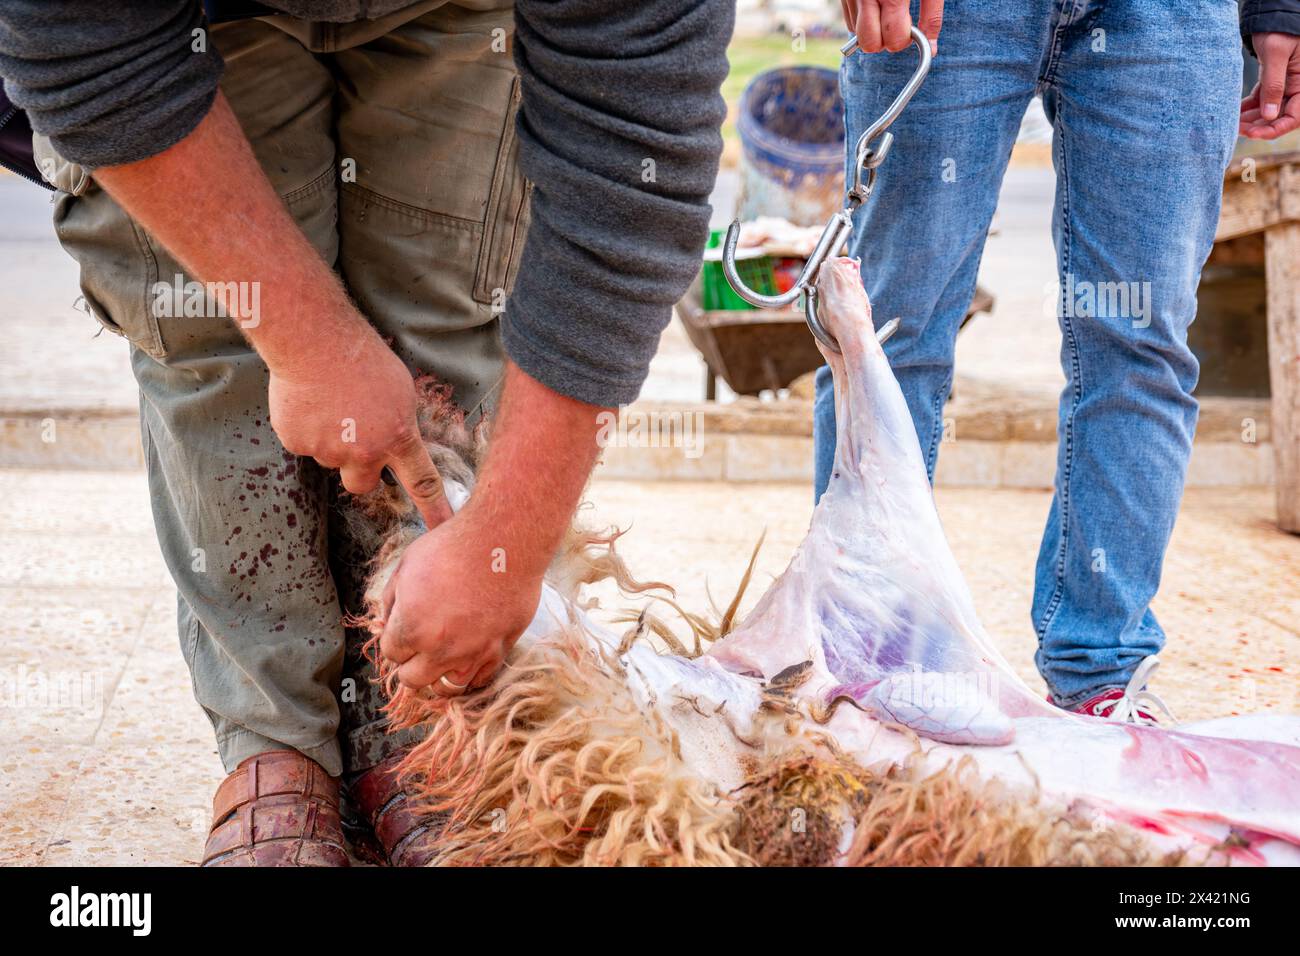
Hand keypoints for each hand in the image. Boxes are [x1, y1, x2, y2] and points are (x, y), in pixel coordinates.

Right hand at [268, 331, 452, 528]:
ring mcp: (328, 450)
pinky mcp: (297, 442)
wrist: (314, 341)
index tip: (442, 530)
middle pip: (362, 486)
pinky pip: (303, 443)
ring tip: (330, 404)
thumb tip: (396, 442)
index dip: (433, 509)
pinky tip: (307, 401)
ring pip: (330, 459)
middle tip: (353, 440)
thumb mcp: (400, 391)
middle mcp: (364, 452)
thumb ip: (399, 425)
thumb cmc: (362, 357)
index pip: (422, 482)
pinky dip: (304, 427)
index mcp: (398, 437)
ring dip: (330, 441)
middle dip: (358, 470)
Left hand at [377, 504, 542, 693]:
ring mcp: (472, 653)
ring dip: (439, 675)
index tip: (403, 630)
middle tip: (419, 646)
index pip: (391, 654)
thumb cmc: (455, 547)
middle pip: (412, 680)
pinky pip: (481, 679)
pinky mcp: (500, 649)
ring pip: (446, 688)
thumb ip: (391, 599)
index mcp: (411, 628)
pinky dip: (471, 672)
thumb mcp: (407, 564)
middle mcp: (439, 649)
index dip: (395, 641)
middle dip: (411, 664)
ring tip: (442, 658)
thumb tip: (388, 620)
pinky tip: (468, 657)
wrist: (505, 542)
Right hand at [842, 0, 942, 53]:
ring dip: (873, 33)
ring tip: (886, 14)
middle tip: (898, 26)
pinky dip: (863, 22)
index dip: (904, 40)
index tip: (911, 31)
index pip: (892, 38)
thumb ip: (931, 16)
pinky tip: (876, 7)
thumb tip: (930, 48)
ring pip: (858, 35)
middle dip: (886, 42)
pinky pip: (850, 21)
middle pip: (870, 43)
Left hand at [1241, 32, 1299, 139]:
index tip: (1253, 134)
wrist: (1272, 16)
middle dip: (1258, 126)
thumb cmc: (1279, 30)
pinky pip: (1260, 100)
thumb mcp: (1276, 55)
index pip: (1294, 117)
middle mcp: (1297, 87)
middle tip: (1235, 129)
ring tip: (1231, 123)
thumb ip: (1273, 85)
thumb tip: (1269, 115)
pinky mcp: (1272, 81)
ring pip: (1267, 111)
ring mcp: (1285, 85)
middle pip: (1279, 117)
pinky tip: (1233, 113)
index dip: (1274, 129)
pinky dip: (1247, 108)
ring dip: (1250, 119)